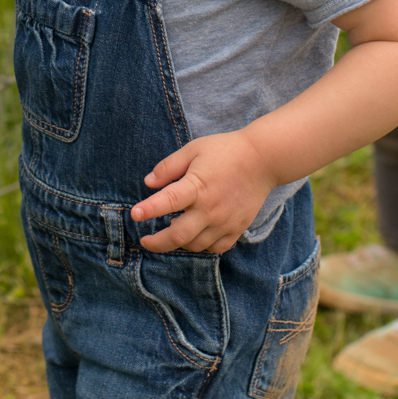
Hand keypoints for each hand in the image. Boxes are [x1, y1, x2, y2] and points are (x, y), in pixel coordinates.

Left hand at [131, 130, 281, 254]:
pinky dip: (201, 246)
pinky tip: (195, 237)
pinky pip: (215, 248)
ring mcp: (224, 222)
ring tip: (171, 233)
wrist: (263, 160)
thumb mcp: (193, 150)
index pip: (167, 202)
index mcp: (197, 187)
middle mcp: (210, 209)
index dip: (148, 210)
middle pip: (178, 236)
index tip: (134, 214)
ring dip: (179, 243)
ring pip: (195, 245)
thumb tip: (148, 183)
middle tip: (146, 241)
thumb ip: (169, 167)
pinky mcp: (236, 229)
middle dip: (157, 243)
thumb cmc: (225, 151)